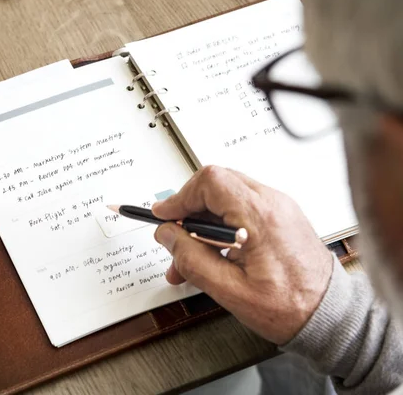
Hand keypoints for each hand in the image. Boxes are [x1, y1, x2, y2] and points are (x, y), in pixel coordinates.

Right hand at [153, 166, 333, 344]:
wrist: (330, 314)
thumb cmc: (291, 306)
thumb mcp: (229, 290)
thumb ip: (192, 259)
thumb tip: (167, 236)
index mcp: (260, 217)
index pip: (210, 182)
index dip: (180, 197)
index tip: (164, 216)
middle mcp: (272, 203)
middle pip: (216, 184)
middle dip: (189, 211)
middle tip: (175, 238)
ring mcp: (279, 207)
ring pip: (226, 196)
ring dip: (203, 220)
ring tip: (192, 257)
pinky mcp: (280, 216)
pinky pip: (241, 208)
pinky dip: (221, 223)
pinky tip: (214, 252)